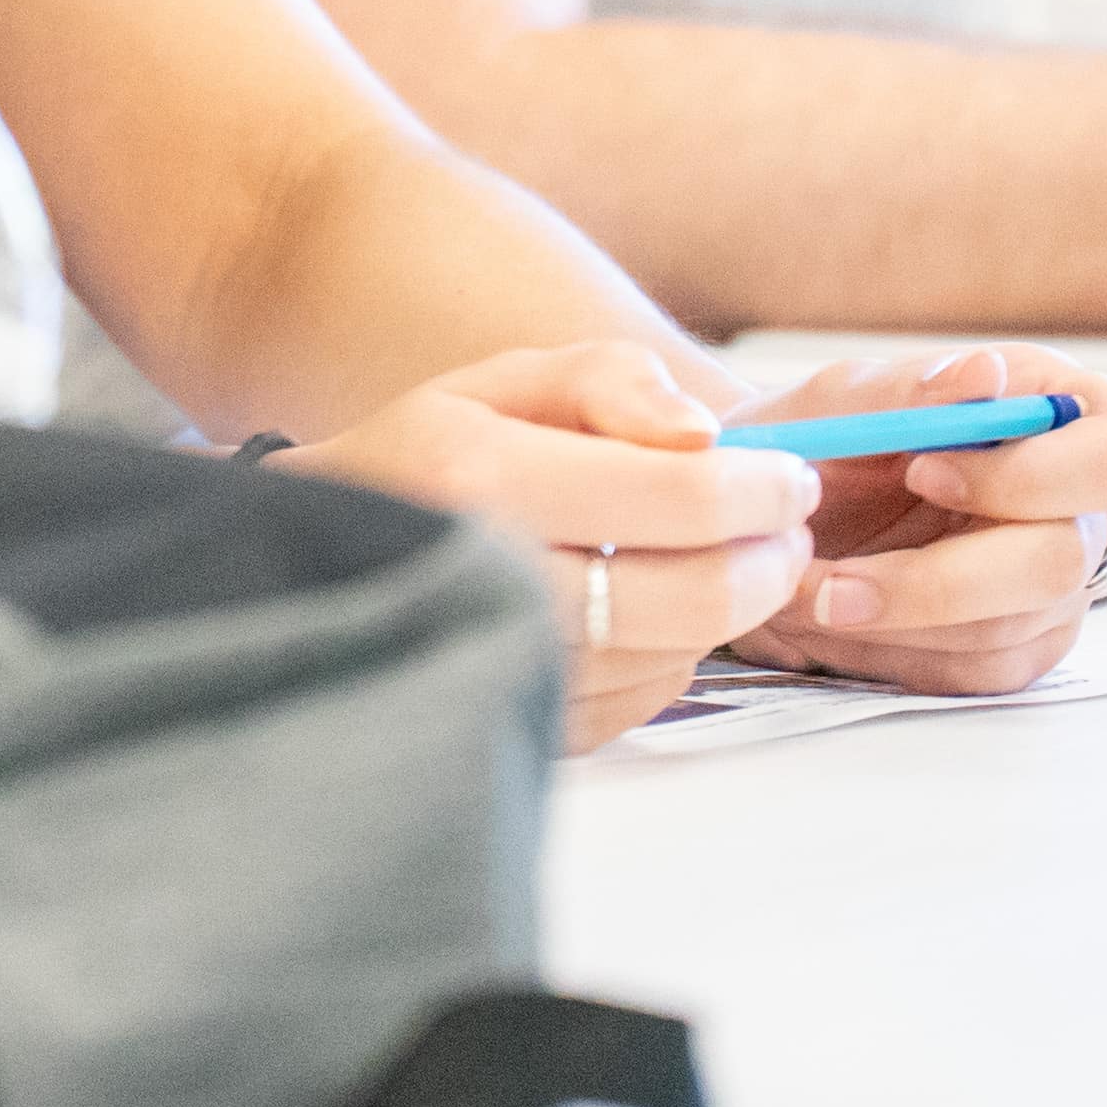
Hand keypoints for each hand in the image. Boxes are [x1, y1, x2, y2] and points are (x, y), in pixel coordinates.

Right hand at [271, 342, 819, 749]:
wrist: (315, 564)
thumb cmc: (422, 458)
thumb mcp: (501, 381)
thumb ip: (611, 381)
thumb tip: (704, 436)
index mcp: (486, 477)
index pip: (683, 496)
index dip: (765, 488)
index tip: (791, 478)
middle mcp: (495, 582)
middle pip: (700, 595)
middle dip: (772, 559)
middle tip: (784, 526)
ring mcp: (507, 668)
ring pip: (684, 652)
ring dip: (725, 605)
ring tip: (710, 557)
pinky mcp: (525, 726)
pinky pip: (649, 697)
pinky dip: (672, 652)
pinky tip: (644, 610)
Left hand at [711, 345, 1106, 696]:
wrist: (766, 520)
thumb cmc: (814, 443)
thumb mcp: (838, 405)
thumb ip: (908, 390)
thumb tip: (985, 370)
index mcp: (1054, 411)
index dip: (1031, 478)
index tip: (920, 471)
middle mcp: (1074, 500)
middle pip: (1064, 562)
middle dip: (937, 580)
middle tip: (834, 583)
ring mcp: (1052, 581)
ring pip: (1010, 627)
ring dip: (895, 619)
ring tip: (810, 591)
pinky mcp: (1018, 644)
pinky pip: (979, 671)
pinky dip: (895, 650)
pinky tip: (844, 618)